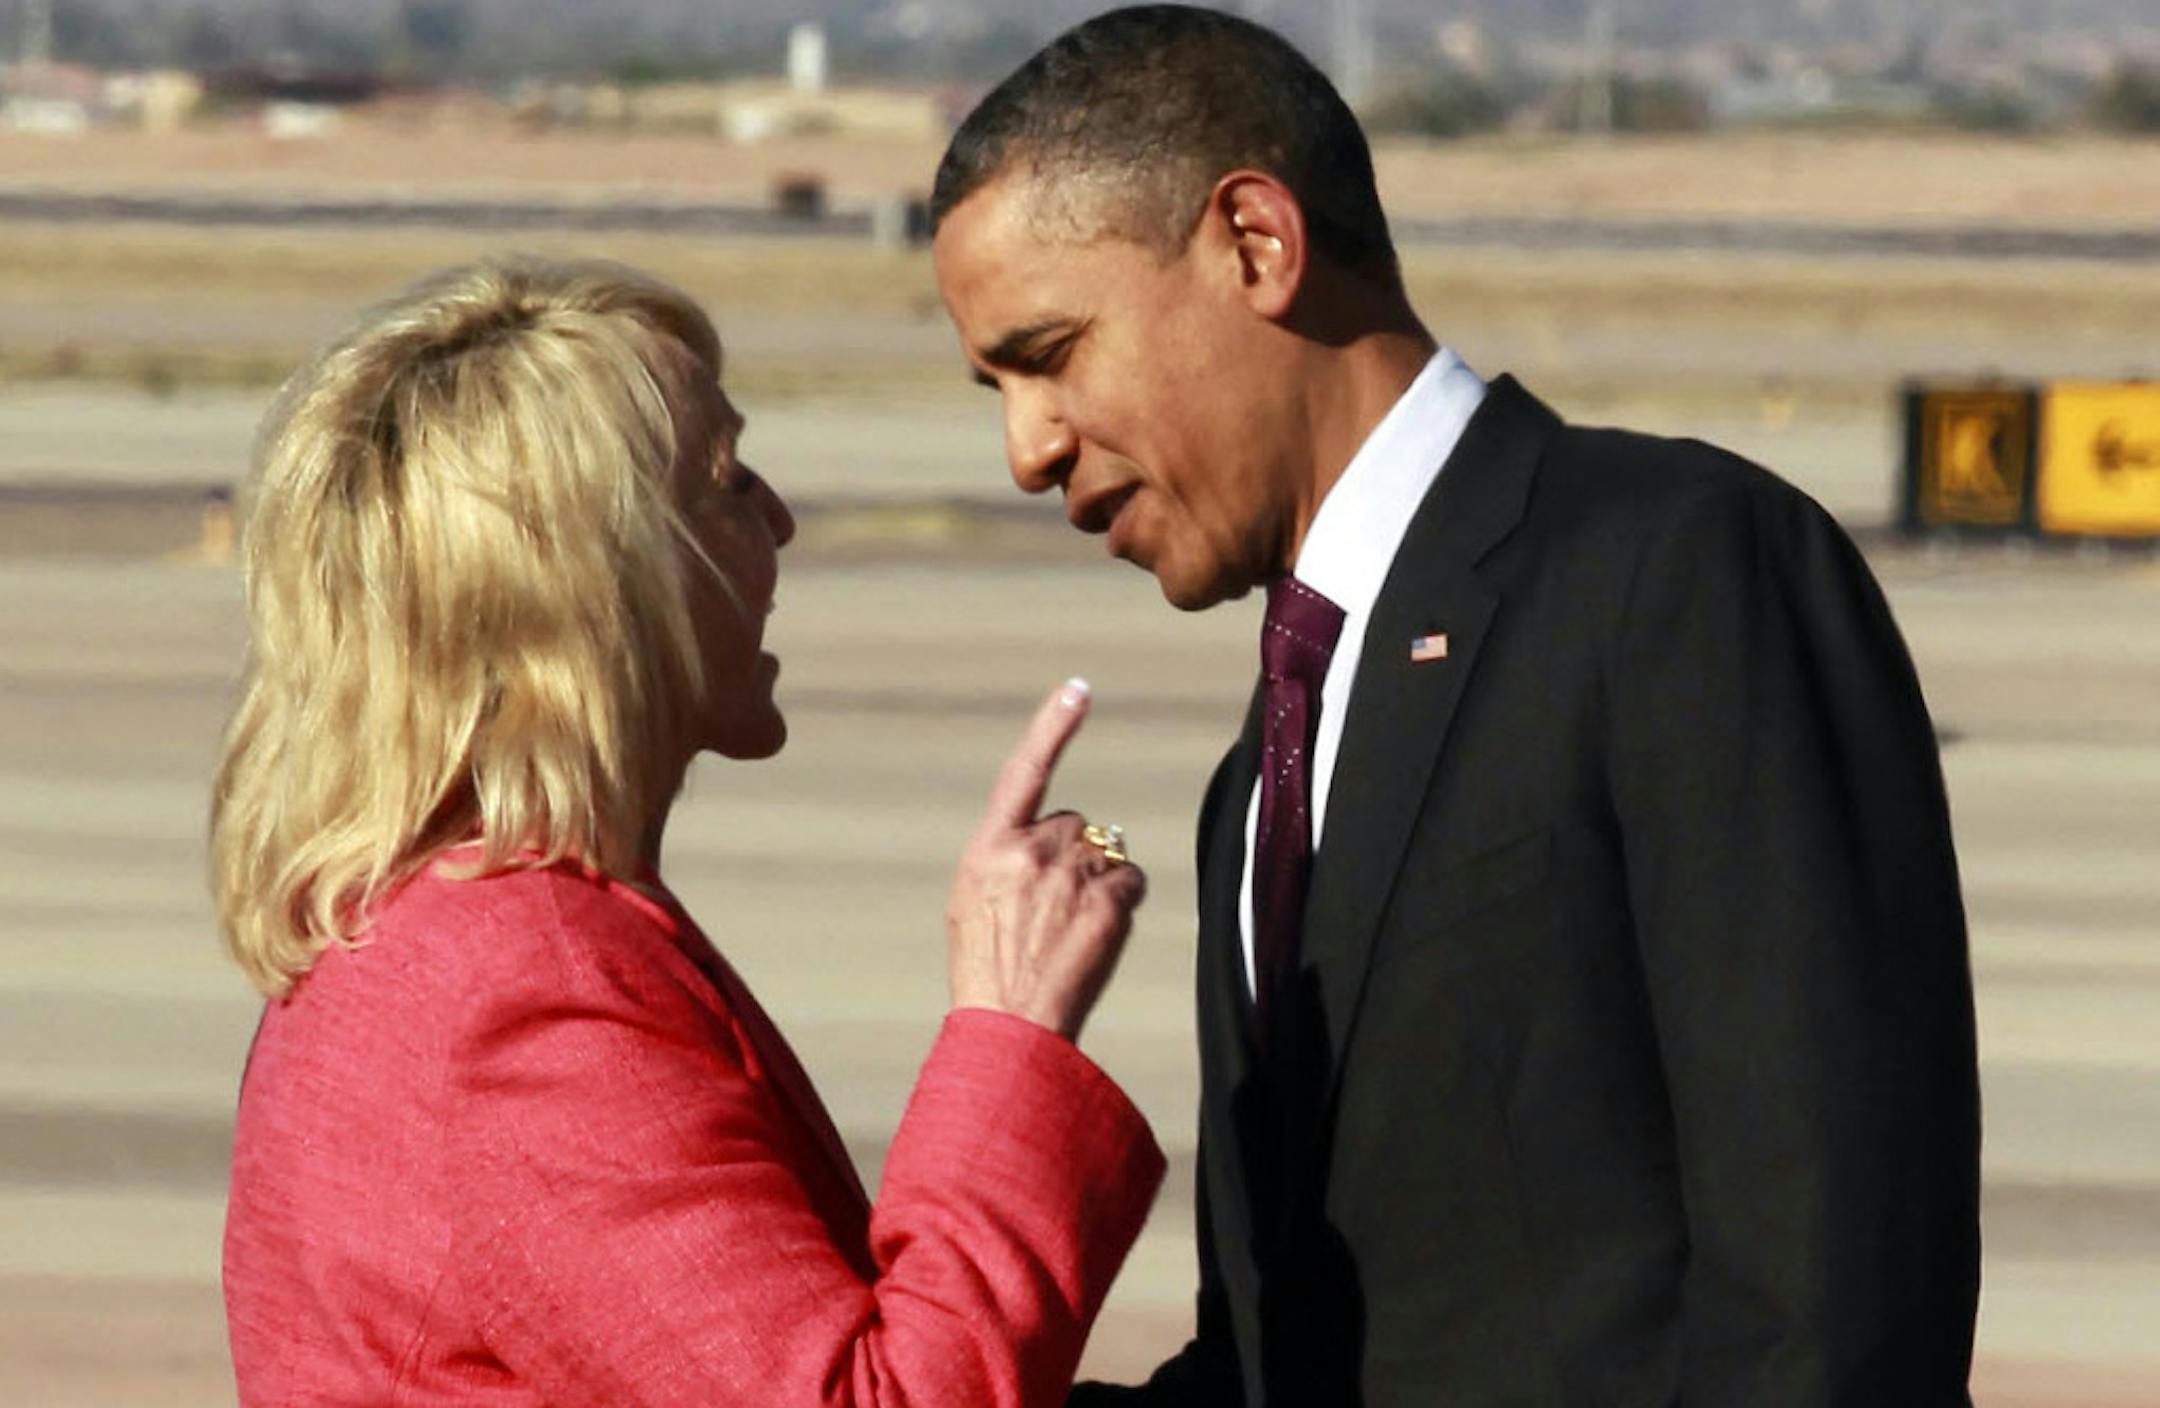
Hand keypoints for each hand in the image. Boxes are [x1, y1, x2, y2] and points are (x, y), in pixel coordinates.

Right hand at [947, 679, 1146, 1041]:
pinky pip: (1131, 880)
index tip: (1078, 689)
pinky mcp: (1106, 901)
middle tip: (1054, 908)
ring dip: (1099, 879)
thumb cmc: (987, 967)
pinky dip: (1122, 901)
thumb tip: (1048, 838)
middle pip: (1075, 824)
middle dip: (1073, 854)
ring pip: (1106, 852)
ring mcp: (1070, 875)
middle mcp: (1030, 851)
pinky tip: (1097, 934)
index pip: (1024, 772)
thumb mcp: (972, 902)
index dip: (1052, 727)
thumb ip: (1007, 858)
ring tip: (1070, 929)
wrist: (1009, 1025)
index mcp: (989, 848)